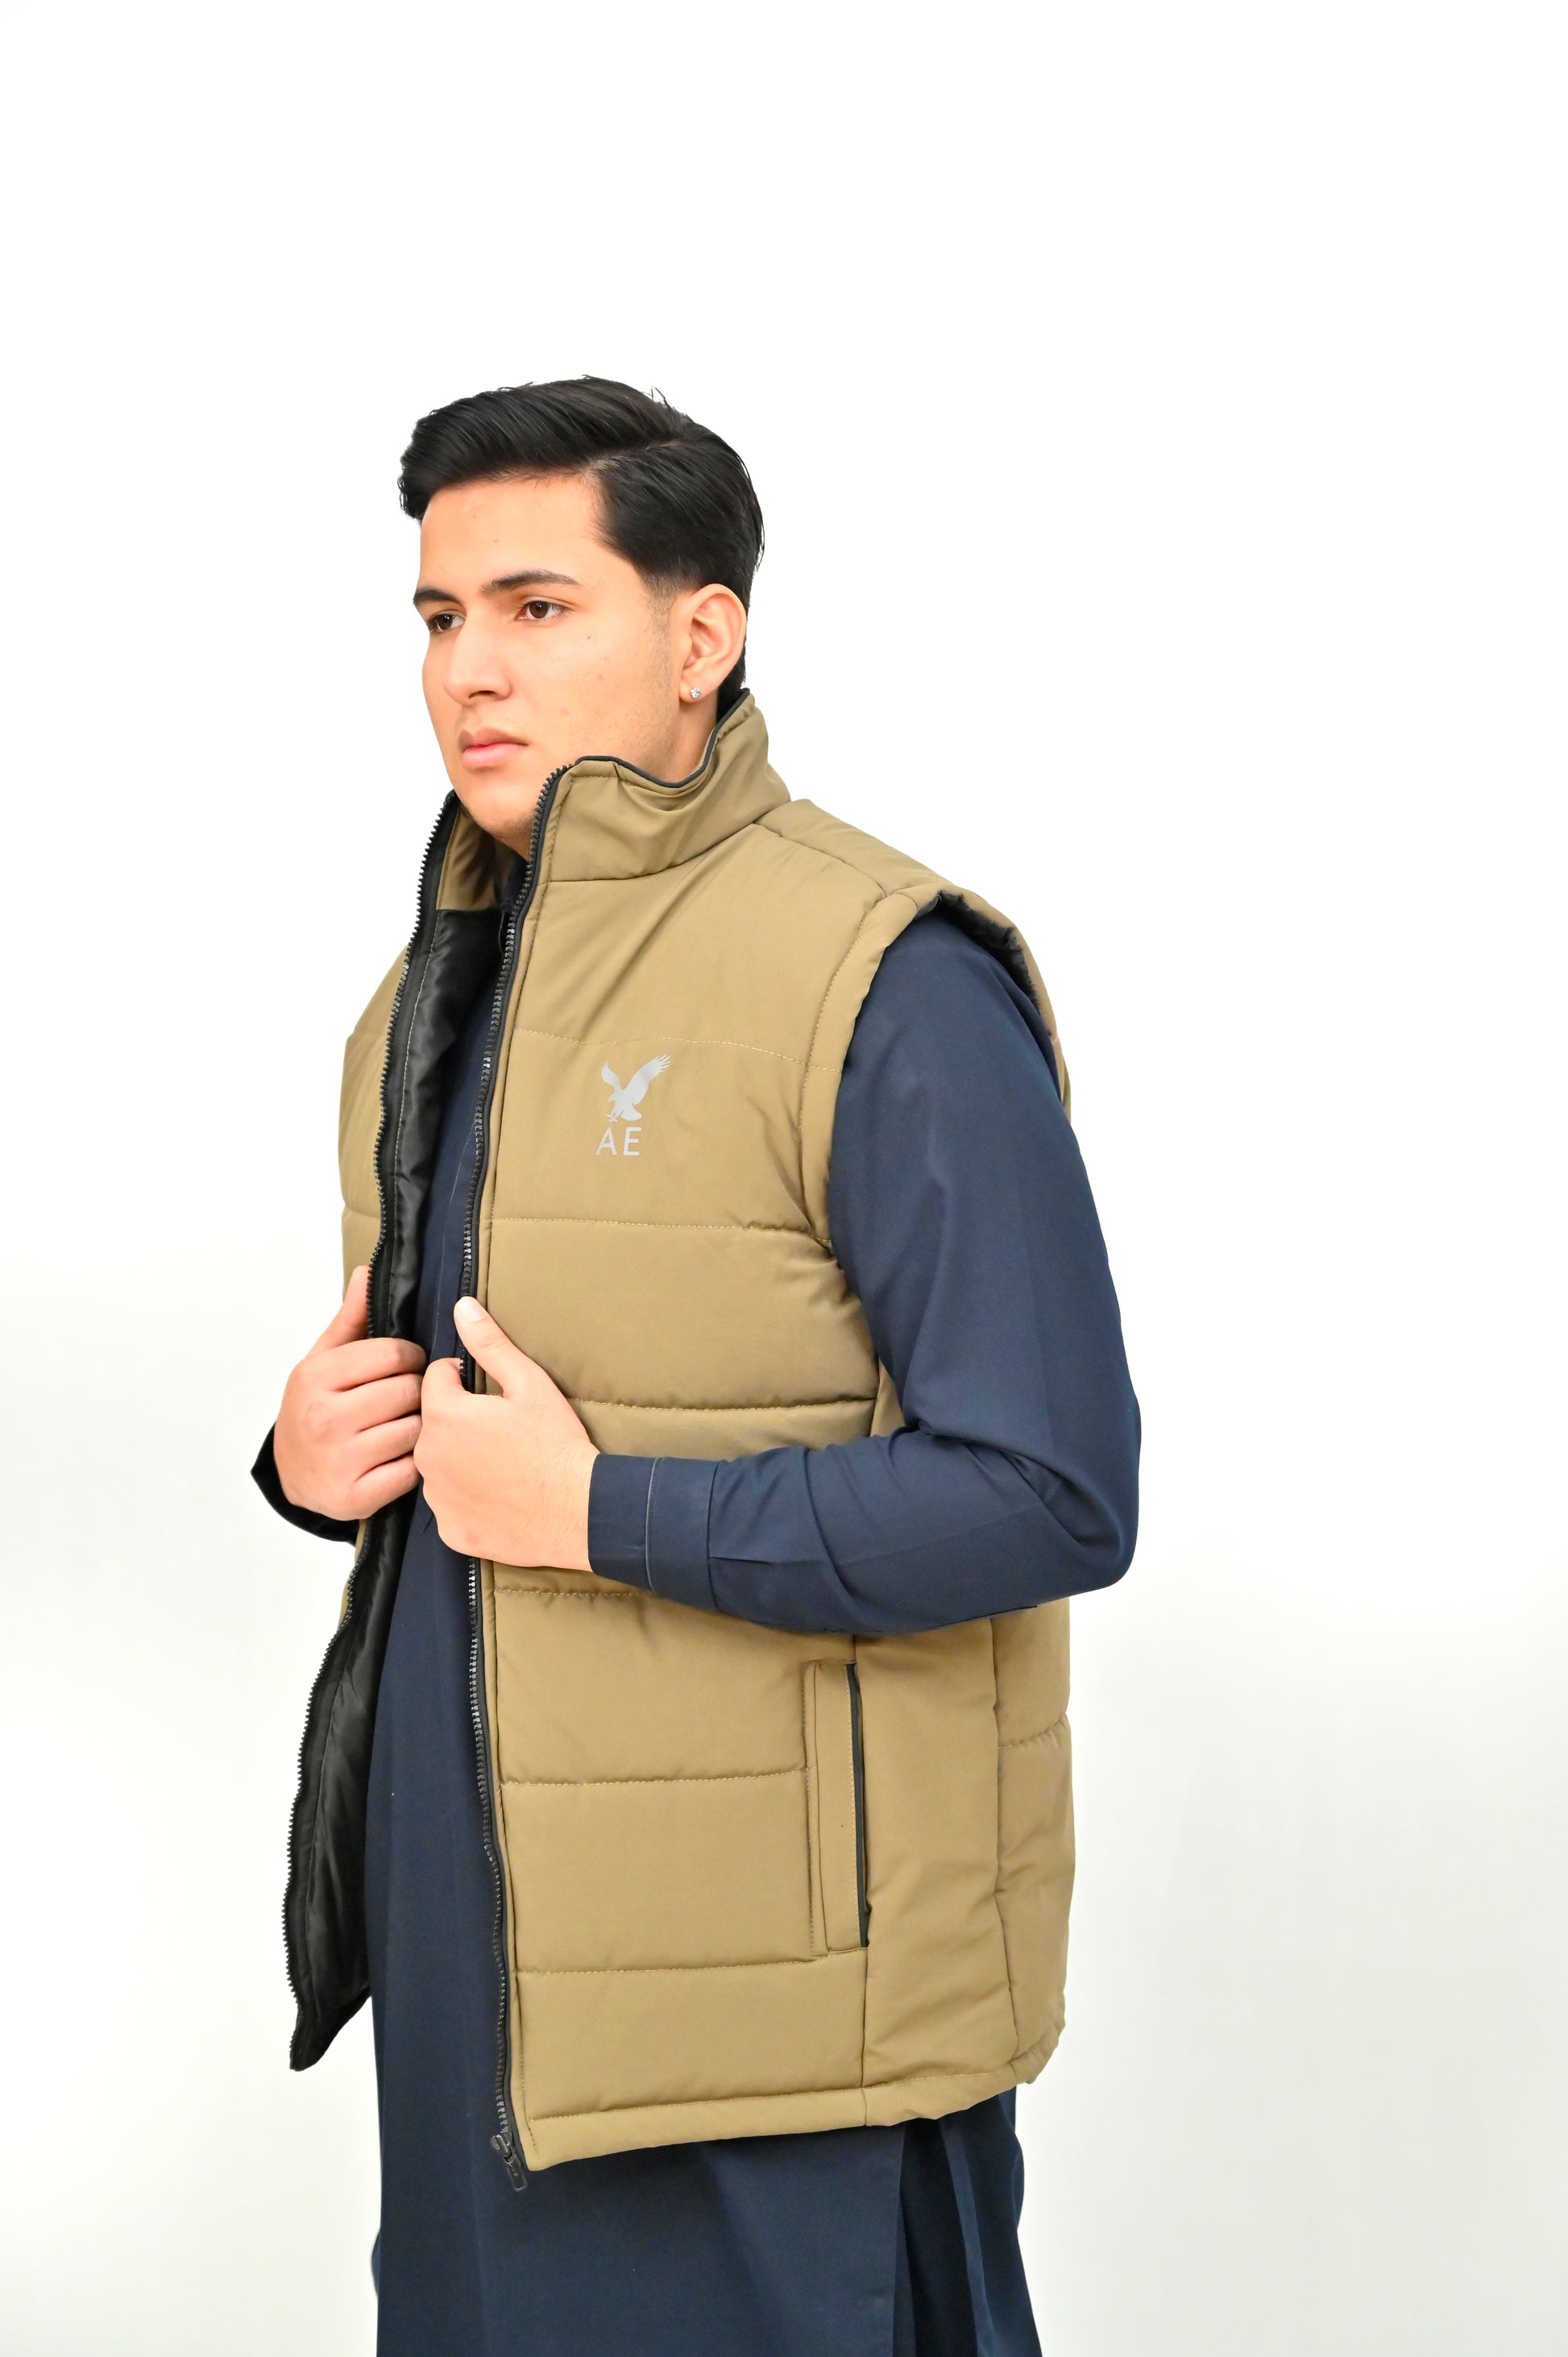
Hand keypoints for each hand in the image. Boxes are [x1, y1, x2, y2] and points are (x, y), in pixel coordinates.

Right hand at [272, 1266, 426, 1521]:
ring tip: (406, 1423)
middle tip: (409, 1397)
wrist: (292, 1474)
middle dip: (418, 1391)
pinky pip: (412, 1470)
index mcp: (316, 1377)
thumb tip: (367, 1271)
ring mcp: (340, 1460)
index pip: (394, 1353)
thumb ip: (351, 1319)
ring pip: (416, 1430)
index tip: (409, 1364)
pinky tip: (402, 1455)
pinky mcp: (356, 1496)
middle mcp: (325, 1418)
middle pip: (409, 1392)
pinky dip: (415, 1462)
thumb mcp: (323, 1361)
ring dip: (421, 1426)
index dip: (412, 1357)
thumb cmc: (315, 1408)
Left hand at [414, 1298, 597, 1570]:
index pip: (435, 1380)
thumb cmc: (557, 1443)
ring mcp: (437, 1498)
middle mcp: (428, 1457)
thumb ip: (489, 1344)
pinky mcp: (450, 1530)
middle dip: (458, 1422)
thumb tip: (461, 1307)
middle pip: (432, 1425)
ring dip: (459, 1462)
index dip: (462, 1380)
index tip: (491, 1396)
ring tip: (502, 1466)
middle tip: (501, 1433)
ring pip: (438, 1467)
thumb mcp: (529, 1384)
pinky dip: (467, 1501)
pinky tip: (498, 1497)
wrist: (580, 1511)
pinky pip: (449, 1507)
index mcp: (444, 1415)